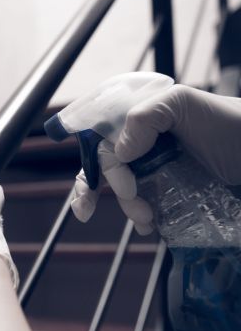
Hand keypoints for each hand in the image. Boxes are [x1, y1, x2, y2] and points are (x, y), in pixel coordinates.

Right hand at [71, 85, 240, 232]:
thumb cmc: (228, 123)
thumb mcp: (183, 104)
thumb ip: (144, 117)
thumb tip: (120, 152)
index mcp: (139, 121)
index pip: (102, 142)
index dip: (103, 167)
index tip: (125, 188)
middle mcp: (143, 143)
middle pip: (109, 170)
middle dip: (116, 193)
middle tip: (139, 210)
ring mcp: (156, 168)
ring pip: (124, 191)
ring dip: (129, 209)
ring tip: (148, 221)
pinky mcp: (171, 190)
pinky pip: (144, 203)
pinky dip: (140, 218)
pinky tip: (151, 226)